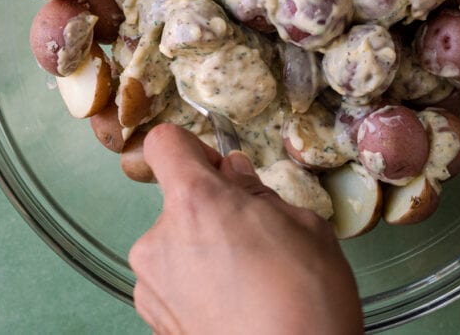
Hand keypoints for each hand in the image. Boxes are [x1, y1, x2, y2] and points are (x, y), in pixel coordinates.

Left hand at [128, 124, 363, 334]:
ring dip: (205, 251)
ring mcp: (151, 286)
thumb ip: (258, 192)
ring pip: (177, 245)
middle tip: (257, 237)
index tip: (220, 168)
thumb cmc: (307, 307)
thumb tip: (234, 175)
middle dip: (213, 210)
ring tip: (252, 281)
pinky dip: (199, 287)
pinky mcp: (155, 322)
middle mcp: (159, 241)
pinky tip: (237, 305)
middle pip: (177, 202)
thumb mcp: (304, 227)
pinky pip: (174, 283)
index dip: (195, 149)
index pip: (164, 143)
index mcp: (195, 203)